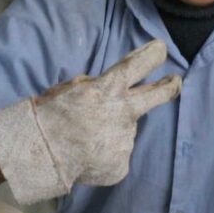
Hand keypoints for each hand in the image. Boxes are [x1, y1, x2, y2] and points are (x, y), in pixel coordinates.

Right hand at [0, 40, 180, 203]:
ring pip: (124, 130)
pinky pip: (116, 153)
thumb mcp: (72, 89)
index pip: (138, 65)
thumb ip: (97, 86)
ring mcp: (125, 139)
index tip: (162, 49)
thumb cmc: (50, 116)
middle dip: (170, 86)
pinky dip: (104, 153)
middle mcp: (123, 113)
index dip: (153, 55)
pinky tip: (86, 154)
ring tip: (84, 138)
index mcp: (107, 90)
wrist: (38, 154)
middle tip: (175, 81)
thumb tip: (114, 87)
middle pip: (157, 95)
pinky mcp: (121, 163)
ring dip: (111, 131)